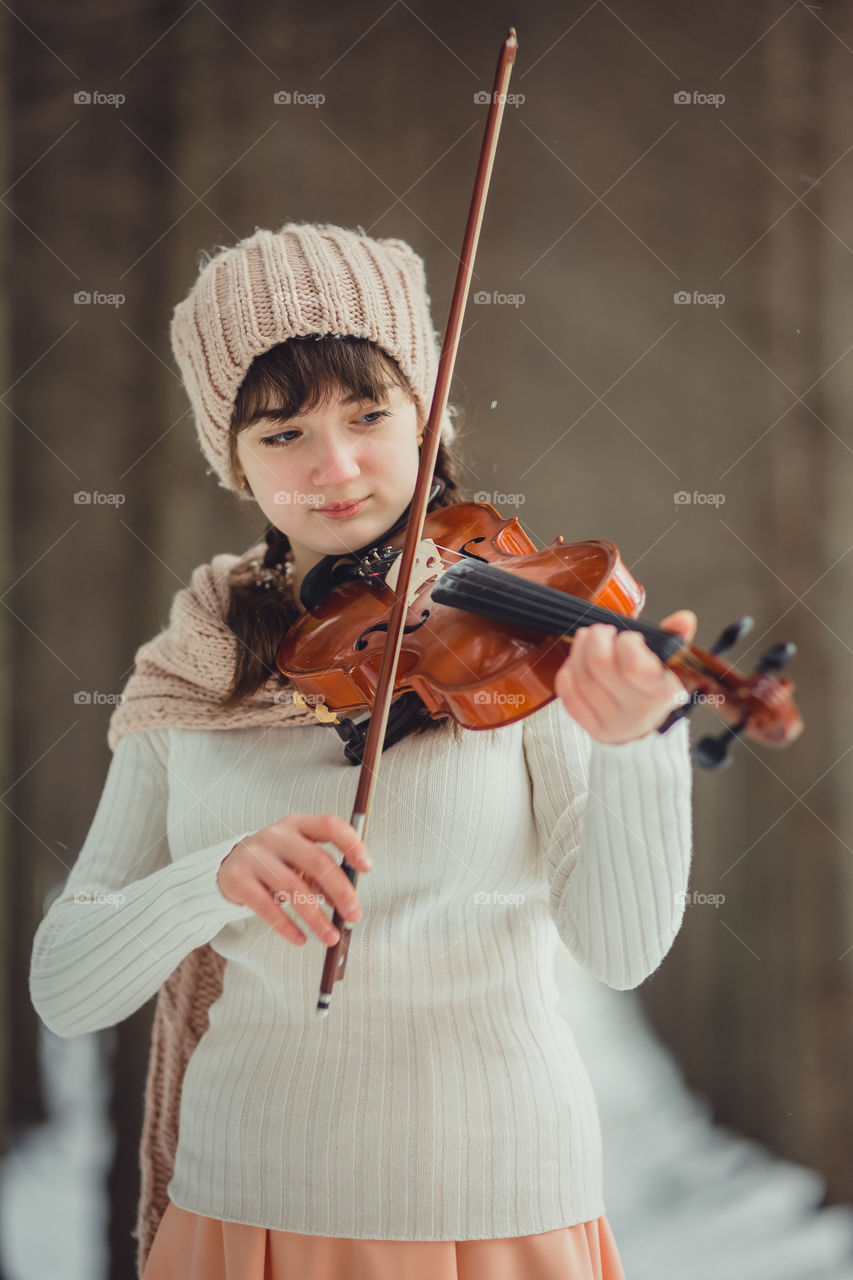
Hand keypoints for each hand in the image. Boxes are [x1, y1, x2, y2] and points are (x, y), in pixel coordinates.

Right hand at [216, 813, 371, 946]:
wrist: (229, 866)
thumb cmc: (275, 862)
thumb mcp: (299, 860)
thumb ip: (323, 876)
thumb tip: (347, 902)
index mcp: (298, 825)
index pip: (329, 825)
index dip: (350, 844)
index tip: (366, 867)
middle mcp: (276, 836)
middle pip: (315, 860)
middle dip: (340, 890)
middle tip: (354, 915)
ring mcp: (255, 856)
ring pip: (292, 887)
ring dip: (316, 916)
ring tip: (330, 936)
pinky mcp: (238, 879)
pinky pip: (266, 906)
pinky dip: (286, 926)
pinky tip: (300, 938)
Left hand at [554, 610, 697, 744]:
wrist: (644, 727)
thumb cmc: (655, 688)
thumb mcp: (671, 663)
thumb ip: (674, 638)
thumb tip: (684, 618)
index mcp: (661, 693)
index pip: (633, 665)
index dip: (625, 643)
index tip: (628, 638)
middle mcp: (638, 712)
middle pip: (600, 665)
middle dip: (597, 638)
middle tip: (602, 631)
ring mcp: (613, 723)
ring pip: (581, 678)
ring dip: (579, 650)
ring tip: (588, 639)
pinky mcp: (592, 728)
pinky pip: (569, 696)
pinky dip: (568, 673)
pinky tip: (576, 662)